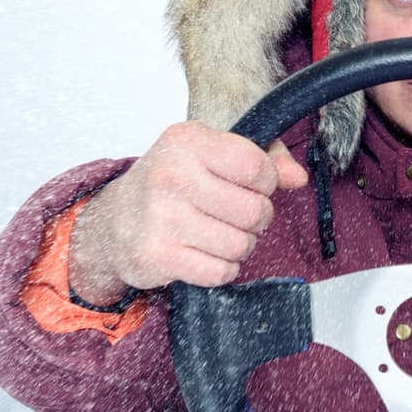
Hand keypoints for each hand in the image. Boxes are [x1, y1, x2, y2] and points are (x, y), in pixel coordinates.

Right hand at [68, 121, 307, 304]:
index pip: (258, 167)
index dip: (267, 182)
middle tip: (237, 215)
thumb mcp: (212, 153)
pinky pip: (220, 271)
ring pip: (240, 244)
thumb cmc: (171, 183)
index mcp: (188, 140)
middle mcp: (171, 175)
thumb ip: (264, 157)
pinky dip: (222, 267)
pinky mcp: (156, 255)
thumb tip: (298, 178)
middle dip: (257, 218)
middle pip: (255, 211)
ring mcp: (161, 217)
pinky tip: (205, 252)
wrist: (113, 222)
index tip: (252, 185)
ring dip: (240, 245)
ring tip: (219, 233)